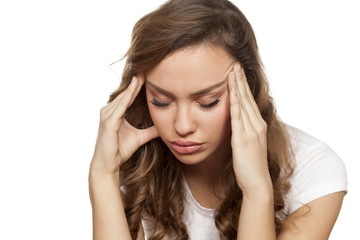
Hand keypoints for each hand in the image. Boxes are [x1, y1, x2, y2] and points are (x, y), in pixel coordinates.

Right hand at [90, 74, 158, 174]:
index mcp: (115, 113)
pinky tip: (135, 86)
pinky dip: (128, 95)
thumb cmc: (120, 151)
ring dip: (133, 85)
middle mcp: (109, 111)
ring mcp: (107, 115)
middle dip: (136, 81)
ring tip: (143, 73)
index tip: (148, 74)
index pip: (128, 96)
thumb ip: (150, 131)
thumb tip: (163, 127)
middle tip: (147, 67)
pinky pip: (121, 105)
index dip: (138, 86)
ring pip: (123, 96)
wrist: (109, 165)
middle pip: (125, 93)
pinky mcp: (109, 121)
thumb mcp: (140, 137)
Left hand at [227, 64, 271, 194]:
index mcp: (258, 126)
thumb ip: (242, 131)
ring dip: (238, 85)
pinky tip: (232, 90)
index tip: (238, 72)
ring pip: (244, 103)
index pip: (249, 101)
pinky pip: (238, 116)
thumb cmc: (250, 166)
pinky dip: (236, 101)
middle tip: (235, 64)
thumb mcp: (247, 144)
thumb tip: (234, 123)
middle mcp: (257, 125)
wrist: (257, 182)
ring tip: (233, 70)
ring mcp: (251, 130)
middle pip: (248, 97)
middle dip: (241, 80)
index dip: (244, 86)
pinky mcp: (243, 138)